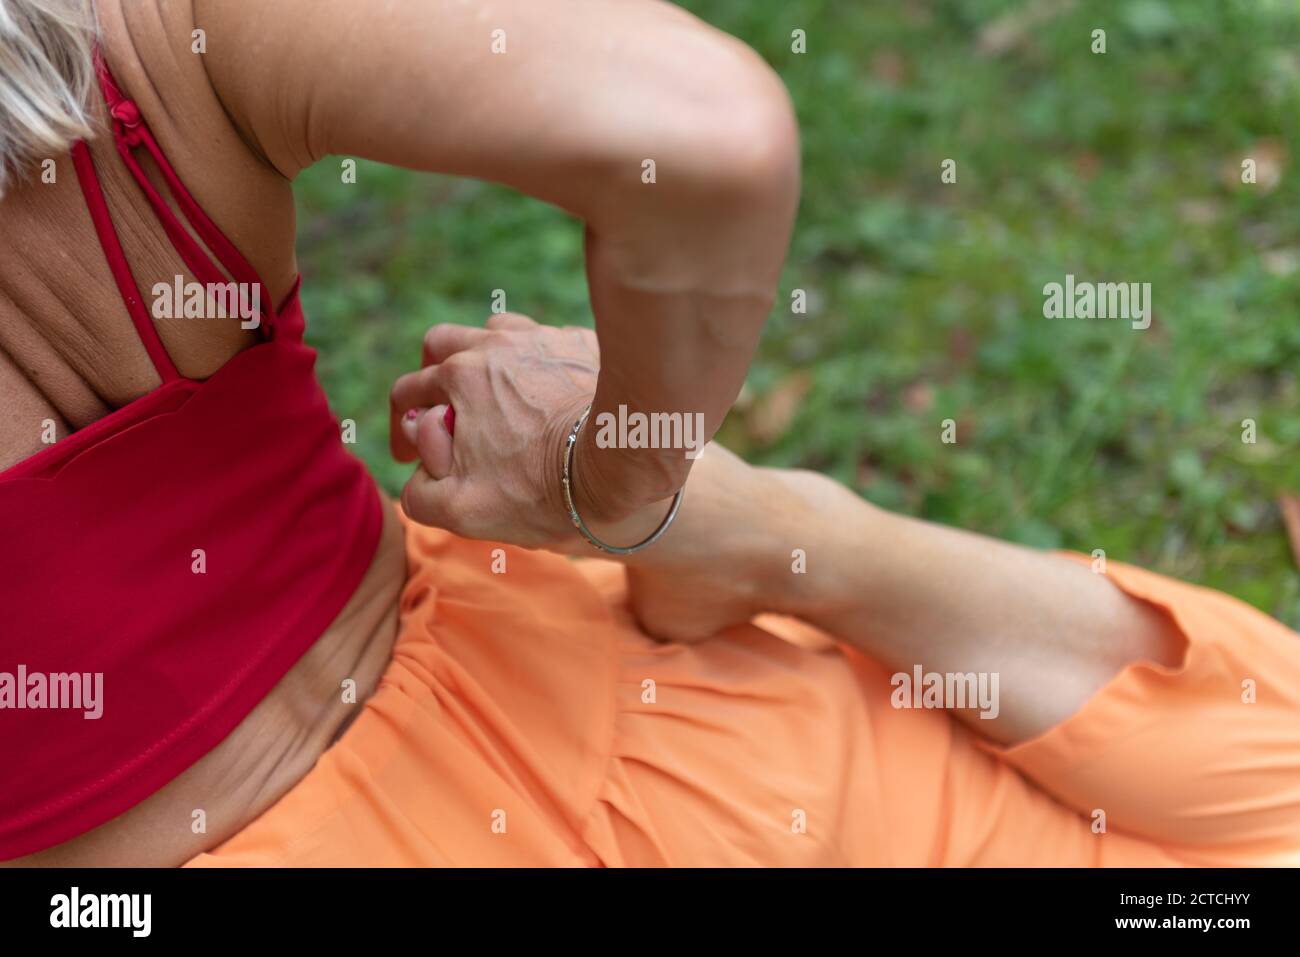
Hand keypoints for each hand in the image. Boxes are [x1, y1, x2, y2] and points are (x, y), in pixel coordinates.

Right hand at [390, 313, 682, 549]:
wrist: (626, 459)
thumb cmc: (545, 488)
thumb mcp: (466, 511)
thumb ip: (422, 493)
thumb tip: (417, 472)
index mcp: (458, 379)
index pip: (407, 393)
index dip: (402, 429)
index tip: (412, 455)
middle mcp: (494, 345)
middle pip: (441, 345)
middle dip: (432, 378)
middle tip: (445, 412)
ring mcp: (540, 338)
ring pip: (492, 330)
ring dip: (482, 359)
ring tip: (495, 394)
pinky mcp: (581, 341)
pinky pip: (545, 339)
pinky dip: (535, 360)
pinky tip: (548, 389)